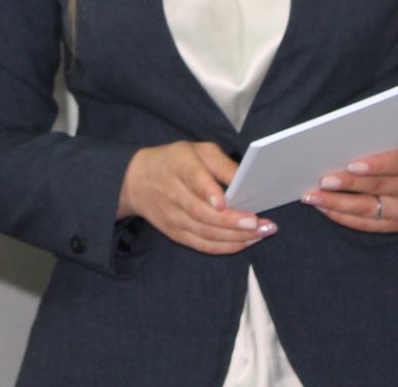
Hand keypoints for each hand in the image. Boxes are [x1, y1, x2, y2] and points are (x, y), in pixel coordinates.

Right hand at [118, 141, 273, 254]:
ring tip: (261, 234)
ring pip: (205, 233)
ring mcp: (173, 217)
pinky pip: (202, 245)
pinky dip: (225, 247)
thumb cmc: (176, 162)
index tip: (225, 202)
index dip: (208, 191)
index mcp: (179, 165)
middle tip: (260, 224)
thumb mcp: (197, 150)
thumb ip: (221, 163)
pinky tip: (245, 243)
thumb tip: (246, 180)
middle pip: (202, 213)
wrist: (137, 180)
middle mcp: (173, 193)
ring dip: (235, 237)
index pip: (193, 178)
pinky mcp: (175, 233)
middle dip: (233, 222)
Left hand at [302, 140, 397, 230]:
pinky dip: (342, 216)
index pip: (397, 163)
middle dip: (347, 184)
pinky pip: (365, 224)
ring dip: (336, 203)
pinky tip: (324, 208)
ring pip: (366, 209)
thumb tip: (341, 137)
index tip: (351, 164)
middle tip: (322, 181)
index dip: (375, 165)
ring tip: (312, 196)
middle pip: (376, 187)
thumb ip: (377, 140)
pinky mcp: (395, 225)